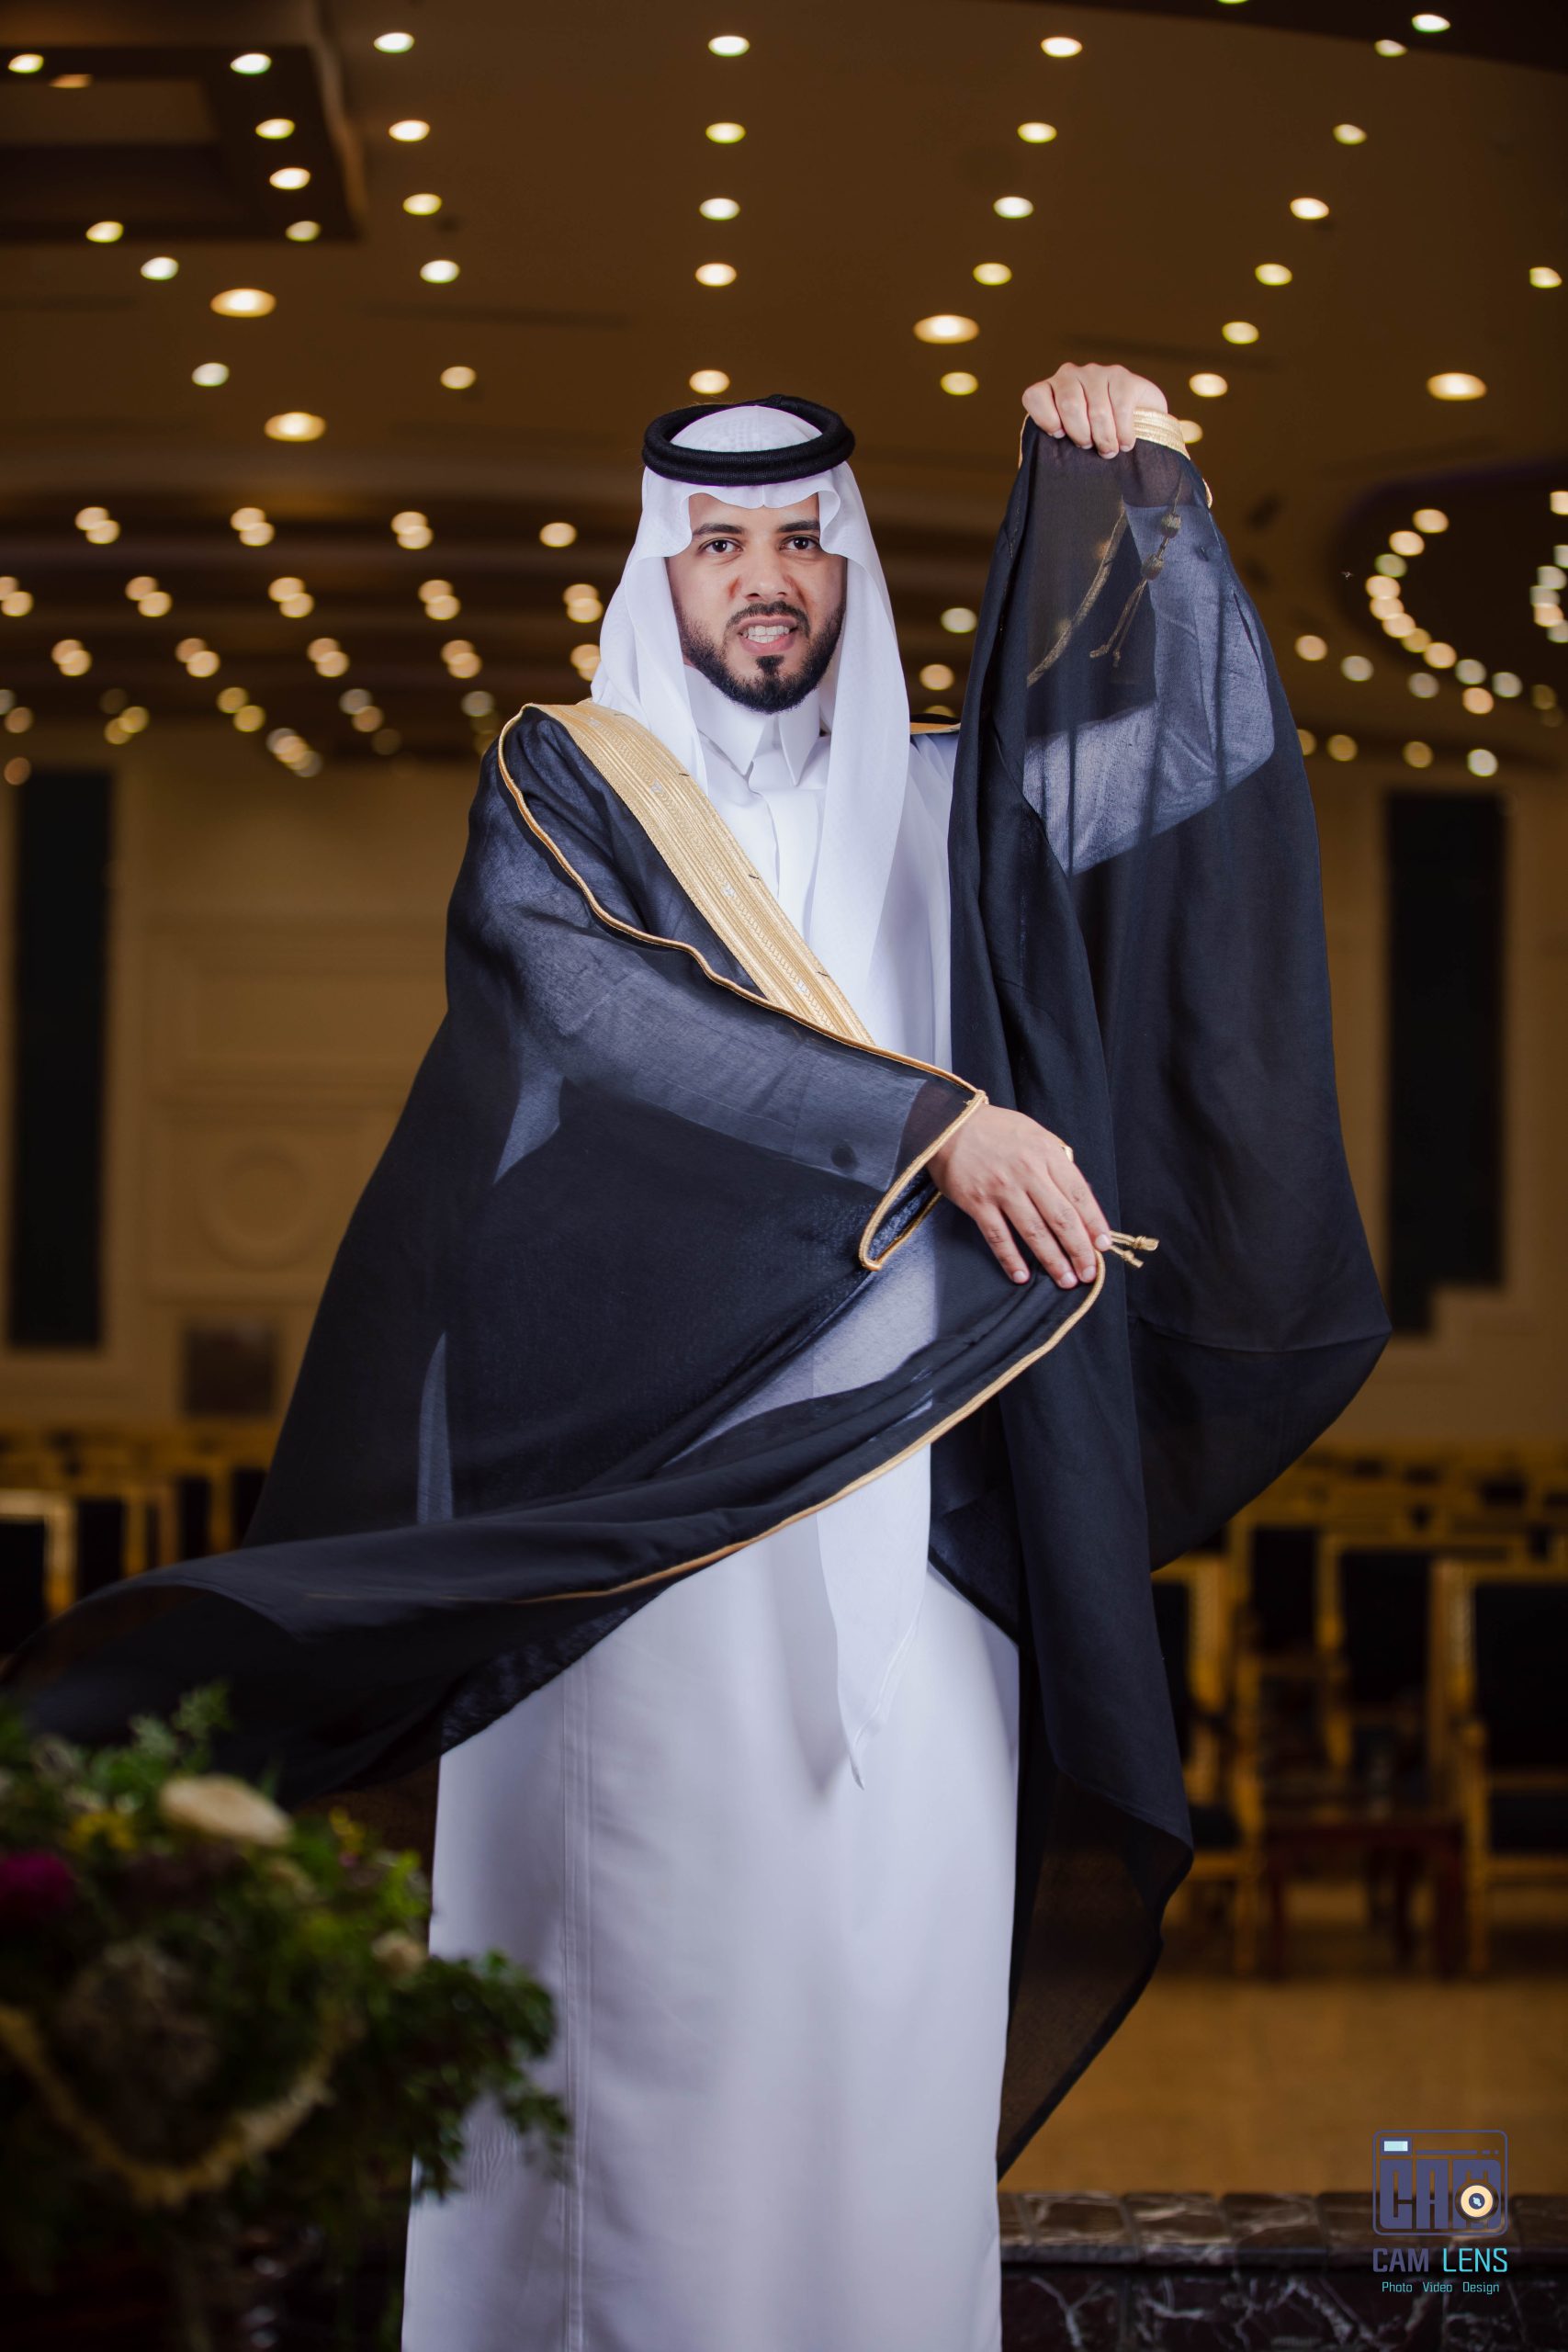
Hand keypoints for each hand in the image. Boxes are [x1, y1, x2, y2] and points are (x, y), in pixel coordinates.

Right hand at [929, 1105, 1110, 1286]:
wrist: (948, 1123)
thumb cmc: (996, 1129)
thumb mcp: (1035, 1134)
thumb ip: (1056, 1162)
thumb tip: (1076, 1196)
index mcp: (1046, 1154)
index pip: (1079, 1194)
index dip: (1094, 1223)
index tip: (1102, 1245)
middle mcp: (1028, 1172)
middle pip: (1061, 1218)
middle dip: (1079, 1249)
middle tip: (1088, 1273)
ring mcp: (1002, 1189)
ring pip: (1034, 1232)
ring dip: (1052, 1260)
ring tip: (1065, 1280)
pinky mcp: (977, 1202)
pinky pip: (998, 1236)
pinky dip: (1010, 1258)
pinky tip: (1021, 1276)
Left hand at [1022, 363, 1168, 458]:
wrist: (1133, 425)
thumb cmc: (1089, 440)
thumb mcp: (1063, 446)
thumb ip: (1048, 450)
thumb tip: (1035, 471)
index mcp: (1048, 391)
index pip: (1034, 396)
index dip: (1046, 419)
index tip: (1060, 437)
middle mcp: (1069, 375)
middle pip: (1070, 405)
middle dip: (1081, 434)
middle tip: (1088, 446)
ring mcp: (1096, 373)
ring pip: (1098, 410)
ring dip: (1105, 437)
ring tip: (1109, 450)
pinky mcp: (1122, 376)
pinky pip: (1121, 407)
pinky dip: (1124, 432)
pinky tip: (1126, 443)